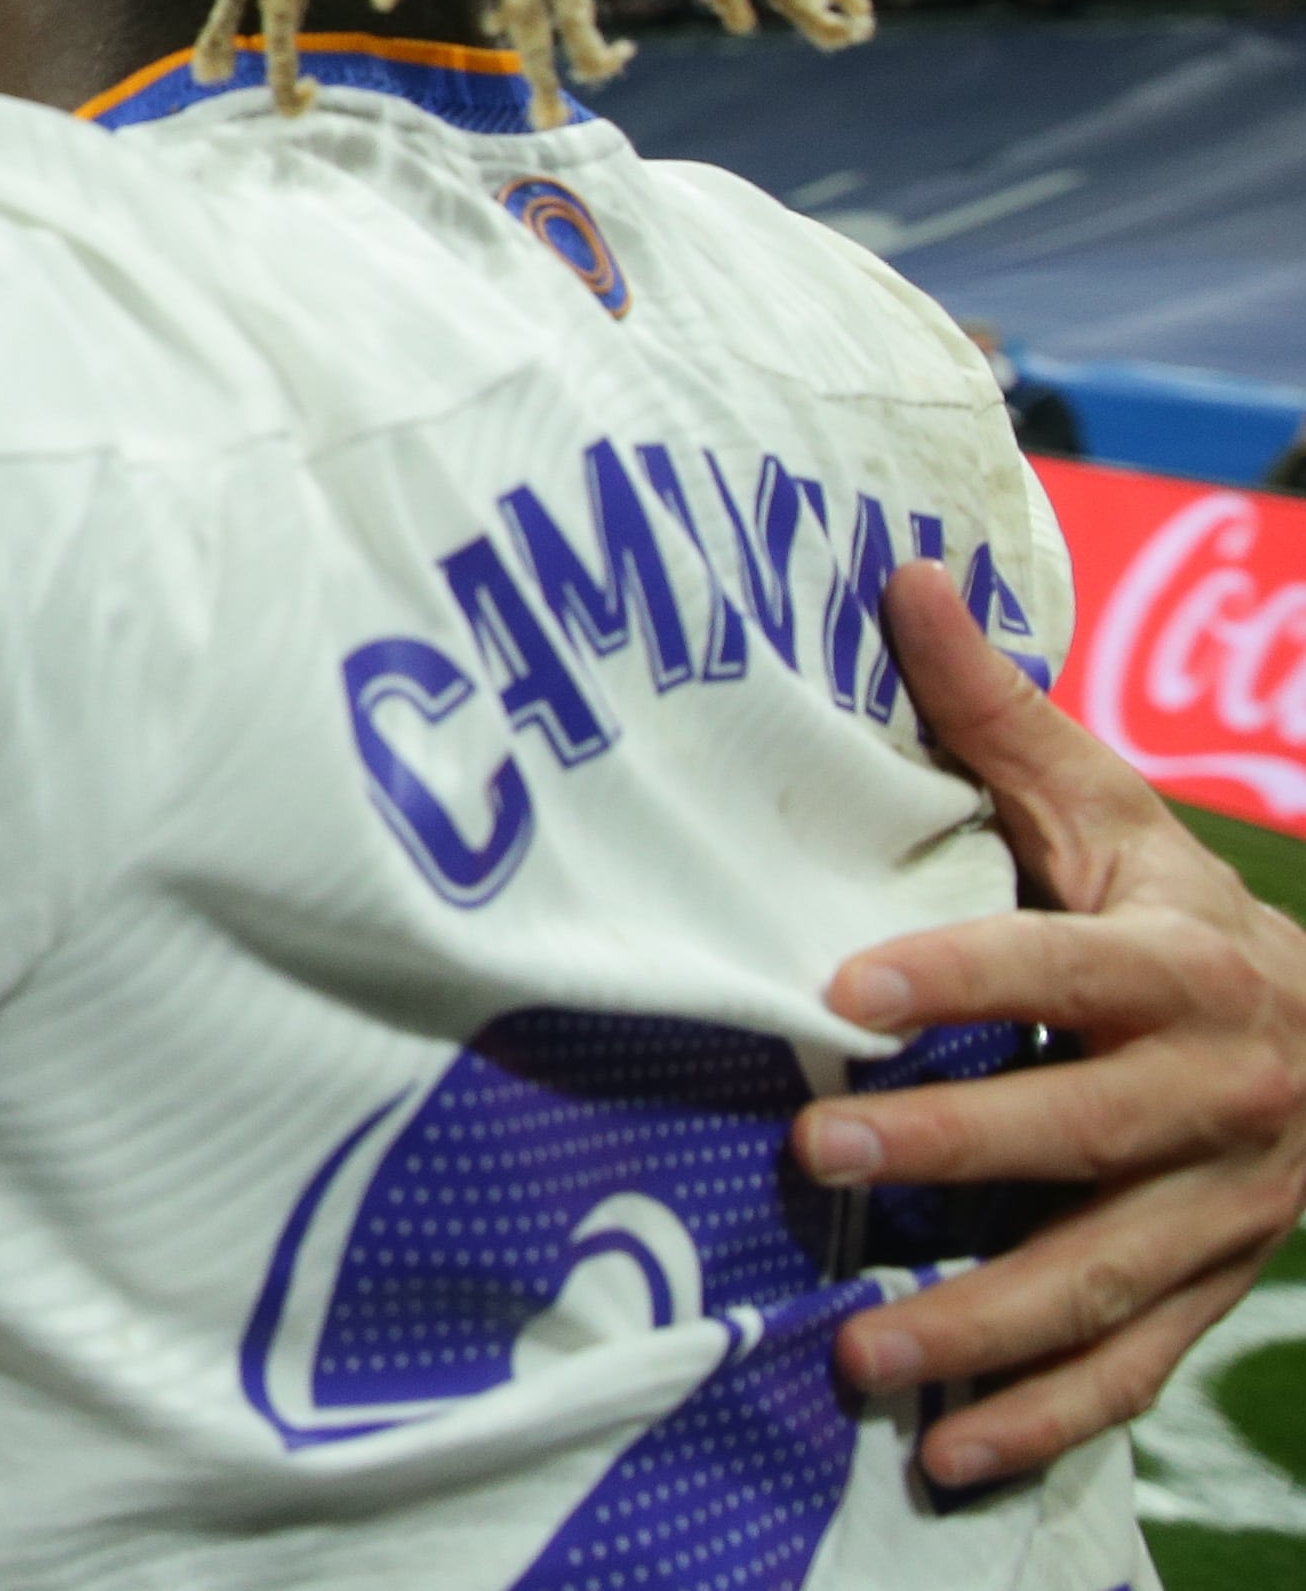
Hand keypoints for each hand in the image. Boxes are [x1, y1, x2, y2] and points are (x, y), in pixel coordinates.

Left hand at [802, 557, 1305, 1481]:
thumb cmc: (1181, 914)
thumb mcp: (1110, 812)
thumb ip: (998, 719)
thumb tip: (896, 577)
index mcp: (1184, 969)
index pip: (1064, 972)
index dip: (963, 981)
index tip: (845, 993)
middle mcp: (1215, 1097)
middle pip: (1079, 1131)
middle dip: (952, 1150)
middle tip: (813, 1150)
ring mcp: (1220, 1211)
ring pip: (1103, 1277)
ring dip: (983, 1325)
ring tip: (860, 1354)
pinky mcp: (1208, 1290)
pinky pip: (1130, 1371)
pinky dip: (1043, 1421)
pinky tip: (946, 1457)